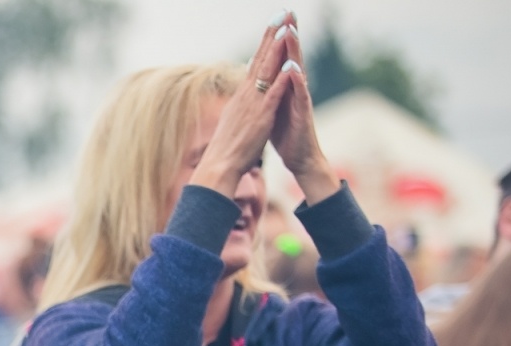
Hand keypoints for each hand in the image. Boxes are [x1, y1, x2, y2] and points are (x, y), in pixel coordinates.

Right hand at [187, 17, 290, 198]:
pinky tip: (291, 64)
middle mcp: (246, 94)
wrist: (219, 166)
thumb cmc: (227, 148)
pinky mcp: (261, 115)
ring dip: (277, 48)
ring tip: (286, 28)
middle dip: (272, 35)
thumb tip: (242, 95)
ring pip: (267, 70)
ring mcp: (253, 103)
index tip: (274, 23)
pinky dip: (282, 77)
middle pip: (260, 58)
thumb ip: (241, 105)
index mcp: (242, 96)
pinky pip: (273, 92)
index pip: (255, 63)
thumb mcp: (234, 121)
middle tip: (281, 13)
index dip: (265, 42)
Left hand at [268, 18, 338, 203]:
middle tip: (288, 12)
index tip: (275, 16)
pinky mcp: (302, 113)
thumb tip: (259, 72)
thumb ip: (269, 88)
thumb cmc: (285, 132)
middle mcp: (294, 88)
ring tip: (290, 31)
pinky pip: (299, 94)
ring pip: (297, 71)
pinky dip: (296, 81)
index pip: (280, 57)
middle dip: (289, 34)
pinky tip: (293, 68)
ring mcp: (300, 99)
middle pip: (291, 56)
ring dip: (294, 51)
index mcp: (283, 87)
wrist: (298, 157)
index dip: (277, 38)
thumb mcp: (272, 106)